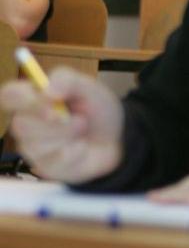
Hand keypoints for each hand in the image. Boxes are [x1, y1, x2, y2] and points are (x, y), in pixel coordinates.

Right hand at [0, 67, 123, 181]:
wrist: (118, 138)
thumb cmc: (97, 111)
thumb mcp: (90, 88)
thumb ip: (68, 80)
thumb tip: (46, 91)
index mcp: (33, 99)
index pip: (9, 96)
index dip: (23, 99)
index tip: (49, 100)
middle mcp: (27, 123)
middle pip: (20, 125)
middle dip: (56, 122)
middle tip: (80, 118)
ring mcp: (34, 148)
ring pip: (36, 145)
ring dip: (69, 135)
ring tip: (83, 129)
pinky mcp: (46, 167)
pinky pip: (55, 161)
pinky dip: (76, 151)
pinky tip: (83, 147)